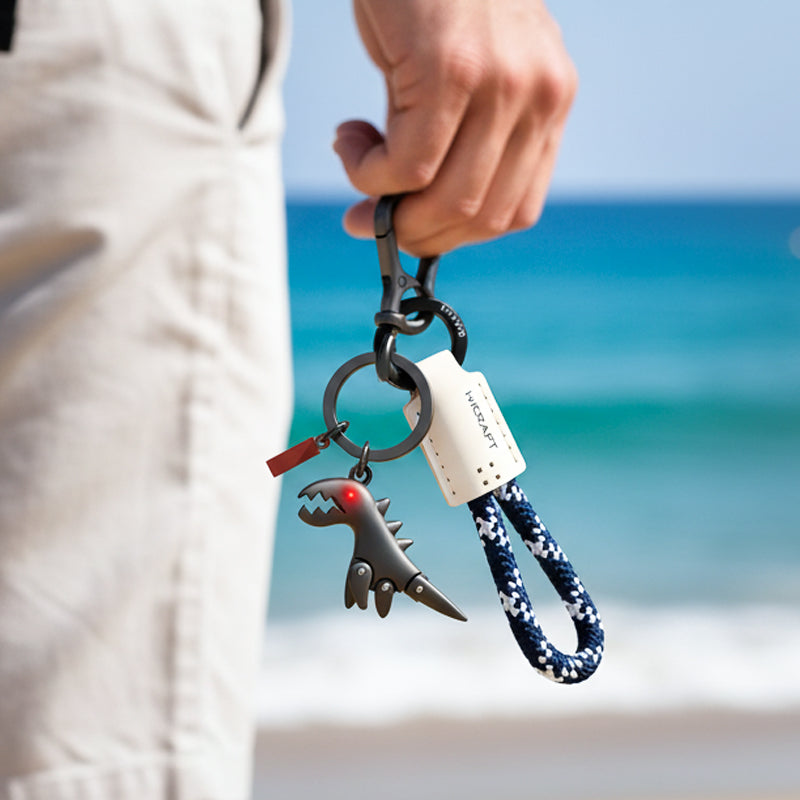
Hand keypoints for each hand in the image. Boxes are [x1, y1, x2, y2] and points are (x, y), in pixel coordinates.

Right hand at [333, 0, 576, 255]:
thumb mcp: (467, 73)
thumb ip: (465, 137)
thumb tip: (415, 212)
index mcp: (549, 101)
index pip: (516, 210)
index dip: (457, 236)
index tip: (410, 231)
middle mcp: (538, 96)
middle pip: (482, 217)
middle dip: (416, 234)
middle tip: (366, 219)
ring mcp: (501, 85)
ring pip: (448, 202)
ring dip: (390, 208)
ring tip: (357, 167)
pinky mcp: (453, 71)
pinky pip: (408, 167)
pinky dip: (368, 173)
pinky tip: (349, 139)